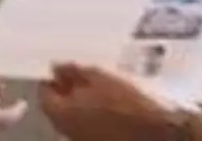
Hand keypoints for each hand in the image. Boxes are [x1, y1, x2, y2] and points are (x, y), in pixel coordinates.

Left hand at [40, 63, 178, 140]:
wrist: (157, 131)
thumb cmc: (124, 102)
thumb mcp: (97, 77)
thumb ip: (73, 71)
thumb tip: (55, 67)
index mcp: (60, 114)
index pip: (44, 95)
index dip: (52, 79)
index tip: (62, 69)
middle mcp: (66, 131)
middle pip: (58, 108)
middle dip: (66, 91)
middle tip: (80, 75)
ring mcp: (82, 140)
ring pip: (74, 118)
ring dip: (81, 103)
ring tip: (97, 87)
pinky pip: (89, 126)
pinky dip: (94, 114)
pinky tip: (109, 103)